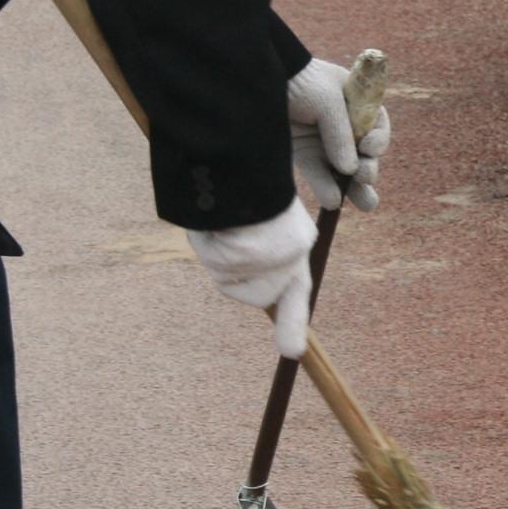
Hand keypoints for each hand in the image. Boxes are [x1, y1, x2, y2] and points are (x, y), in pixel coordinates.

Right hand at [186, 200, 317, 356]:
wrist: (239, 156)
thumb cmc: (241, 185)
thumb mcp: (256, 221)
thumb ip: (256, 259)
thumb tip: (250, 295)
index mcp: (297, 241)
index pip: (296, 291)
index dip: (292, 323)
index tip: (293, 352)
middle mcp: (293, 254)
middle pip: (257, 294)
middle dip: (235, 276)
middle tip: (229, 236)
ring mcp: (275, 257)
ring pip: (232, 282)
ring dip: (219, 258)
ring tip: (226, 221)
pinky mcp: (253, 255)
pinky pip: (219, 267)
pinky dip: (210, 247)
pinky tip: (220, 221)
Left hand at [286, 57, 390, 212]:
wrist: (255, 77)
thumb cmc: (298, 79)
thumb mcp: (326, 99)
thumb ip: (340, 133)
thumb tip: (351, 170)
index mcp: (353, 100)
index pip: (375, 124)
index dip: (378, 139)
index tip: (369, 147)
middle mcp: (340, 121)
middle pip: (362, 151)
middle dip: (369, 167)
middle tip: (365, 177)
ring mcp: (320, 138)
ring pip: (342, 168)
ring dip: (354, 187)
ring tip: (367, 204)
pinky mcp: (301, 152)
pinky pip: (317, 172)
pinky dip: (325, 187)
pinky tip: (333, 201)